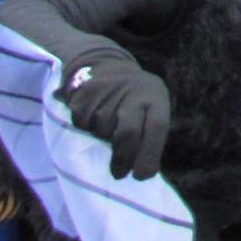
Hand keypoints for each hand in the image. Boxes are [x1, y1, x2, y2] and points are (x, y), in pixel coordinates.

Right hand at [59, 52, 170, 180]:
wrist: (102, 64)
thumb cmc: (133, 98)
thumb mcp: (150, 107)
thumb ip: (148, 133)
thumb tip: (142, 172)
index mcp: (154, 96)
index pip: (157, 127)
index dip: (149, 155)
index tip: (141, 176)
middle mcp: (133, 92)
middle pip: (128, 132)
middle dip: (124, 158)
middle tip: (120, 173)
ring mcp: (107, 93)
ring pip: (103, 132)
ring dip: (102, 138)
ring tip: (106, 124)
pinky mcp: (84, 95)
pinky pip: (83, 125)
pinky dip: (86, 128)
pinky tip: (92, 115)